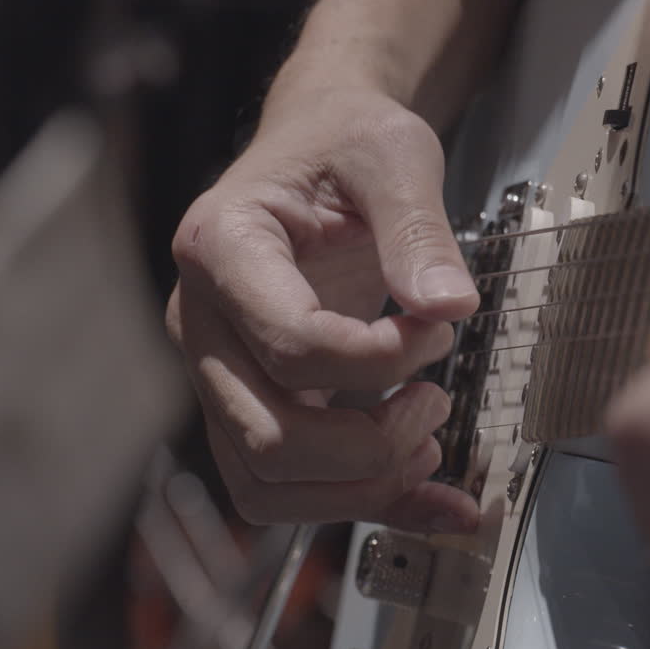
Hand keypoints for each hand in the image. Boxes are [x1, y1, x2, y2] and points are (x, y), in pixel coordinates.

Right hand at [167, 89, 480, 531]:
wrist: (319, 148)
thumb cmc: (344, 143)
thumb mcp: (391, 153)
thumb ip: (417, 227)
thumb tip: (448, 305)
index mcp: (221, 248)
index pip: (290, 344)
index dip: (379, 361)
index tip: (438, 331)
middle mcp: (202, 323)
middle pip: (268, 438)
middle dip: (372, 442)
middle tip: (437, 396)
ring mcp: (221, 372)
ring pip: (266, 483)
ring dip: (362, 485)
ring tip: (428, 438)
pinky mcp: (254, 402)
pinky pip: (289, 486)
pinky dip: (366, 505)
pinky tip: (432, 497)